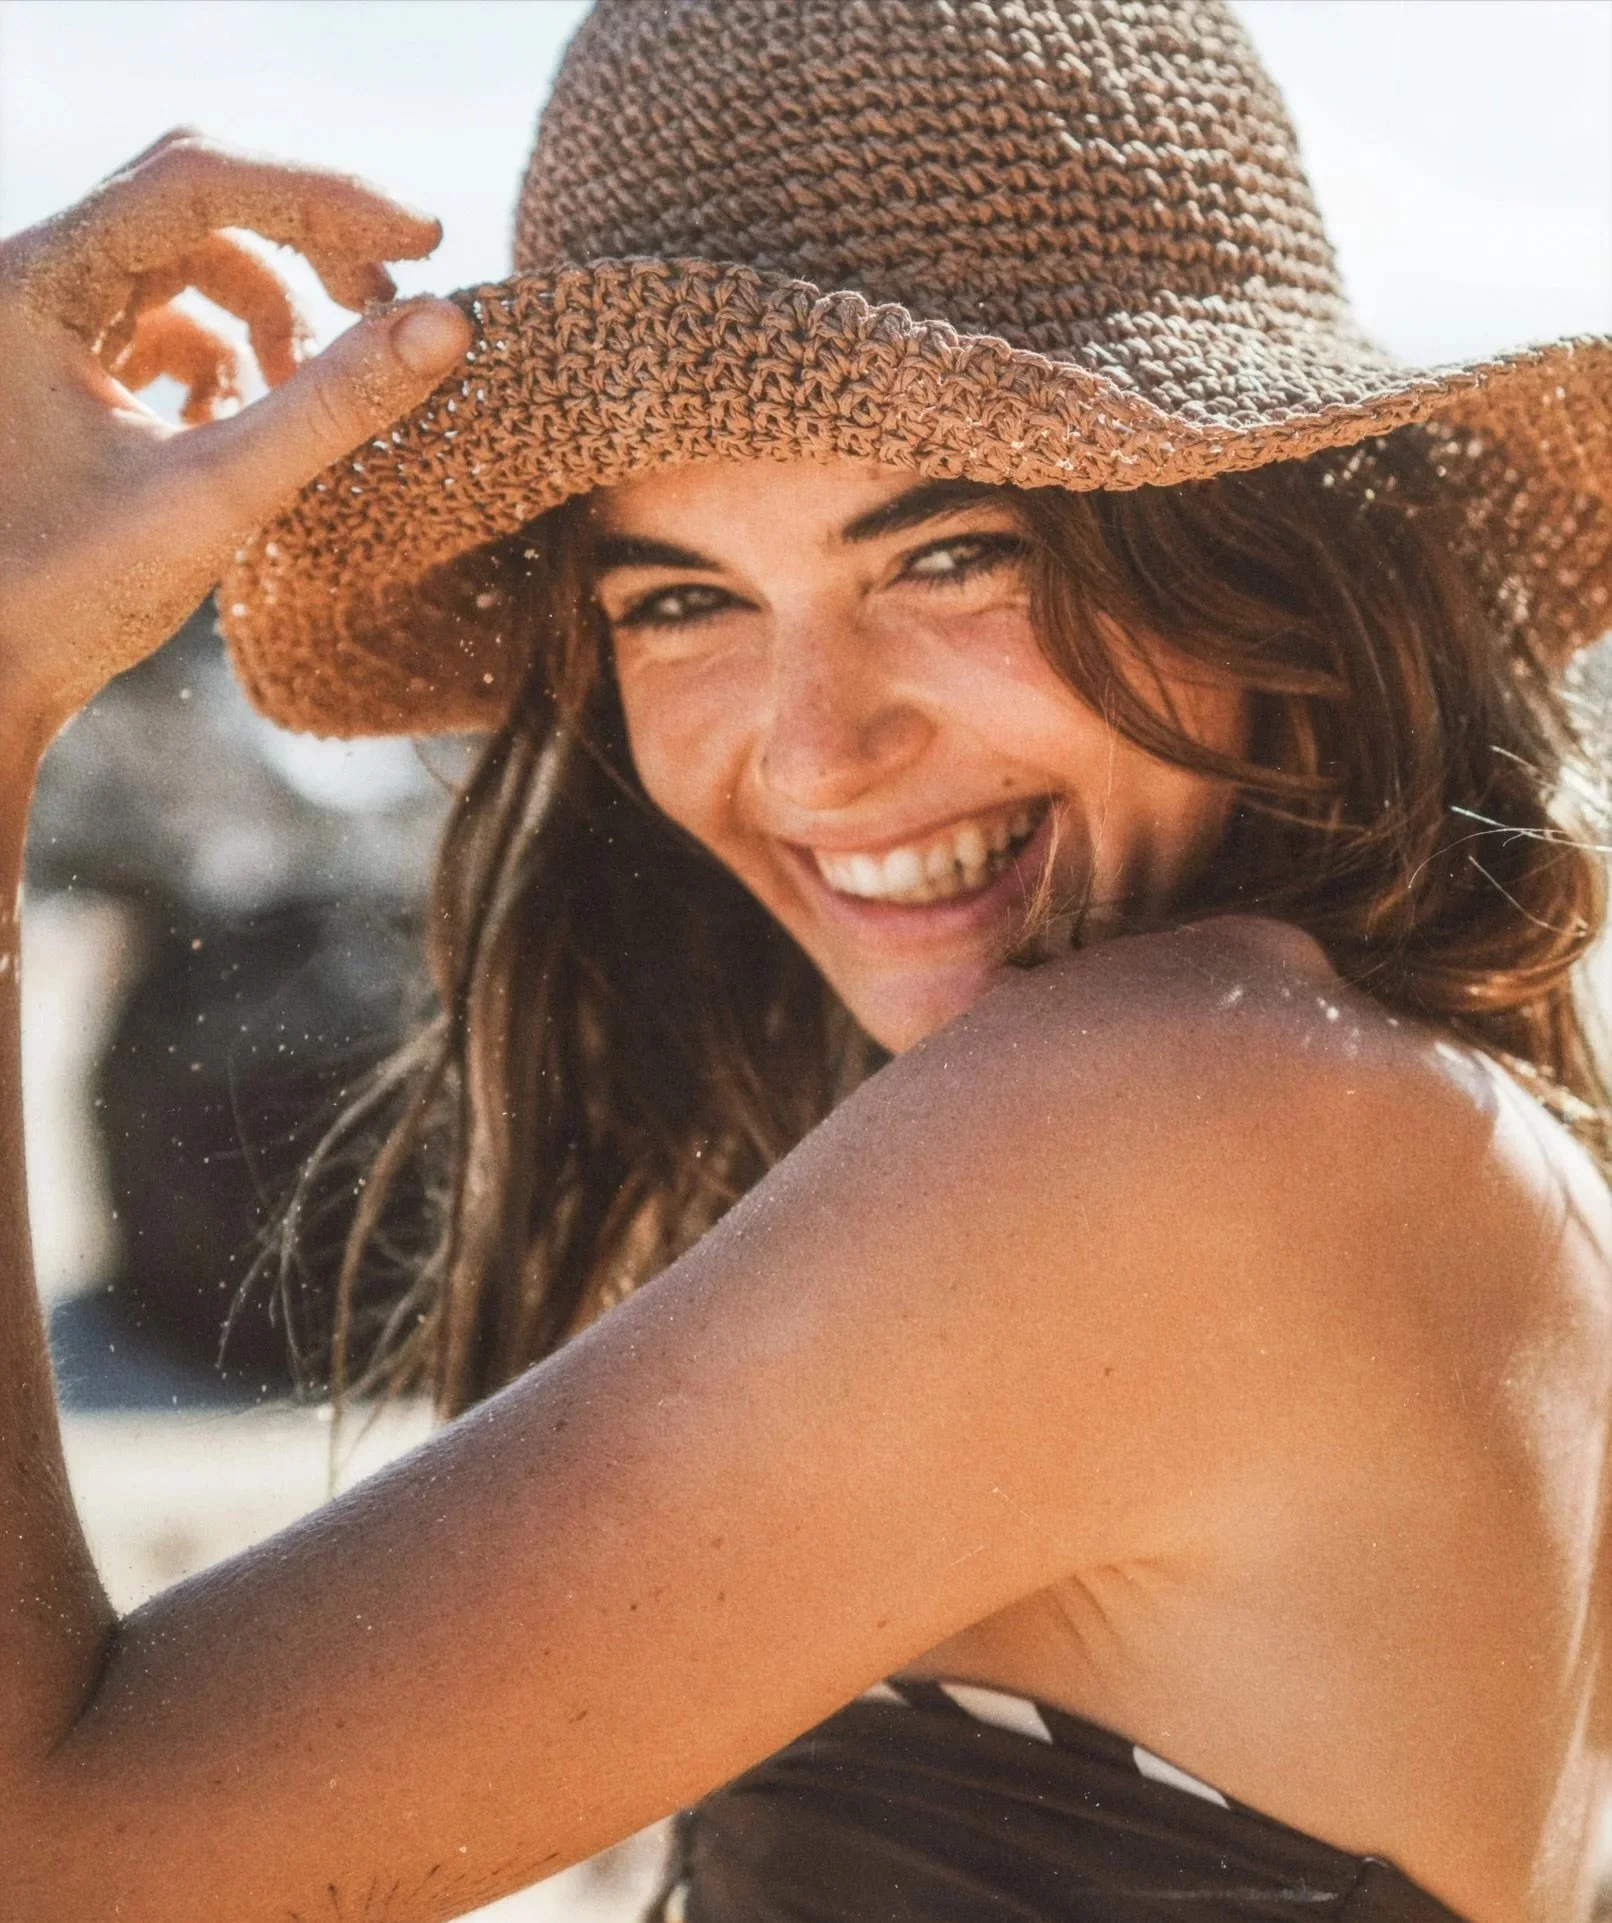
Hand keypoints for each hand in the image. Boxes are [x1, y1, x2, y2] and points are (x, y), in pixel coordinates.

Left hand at [0, 129, 471, 754]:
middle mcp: (33, 277)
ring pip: (197, 265)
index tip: (425, 242)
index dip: (321, 198)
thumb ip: (333, 406)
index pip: (196, 182)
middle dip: (305, 251)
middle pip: (200, 205)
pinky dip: (237, 363)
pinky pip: (178, 322)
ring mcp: (51, 319)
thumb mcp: (216, 494)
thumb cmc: (69, 595)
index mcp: (35, 281)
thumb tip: (450, 323)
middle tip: (389, 308)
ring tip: (305, 403)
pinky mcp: (75, 366)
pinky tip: (247, 431)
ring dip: (275, 321)